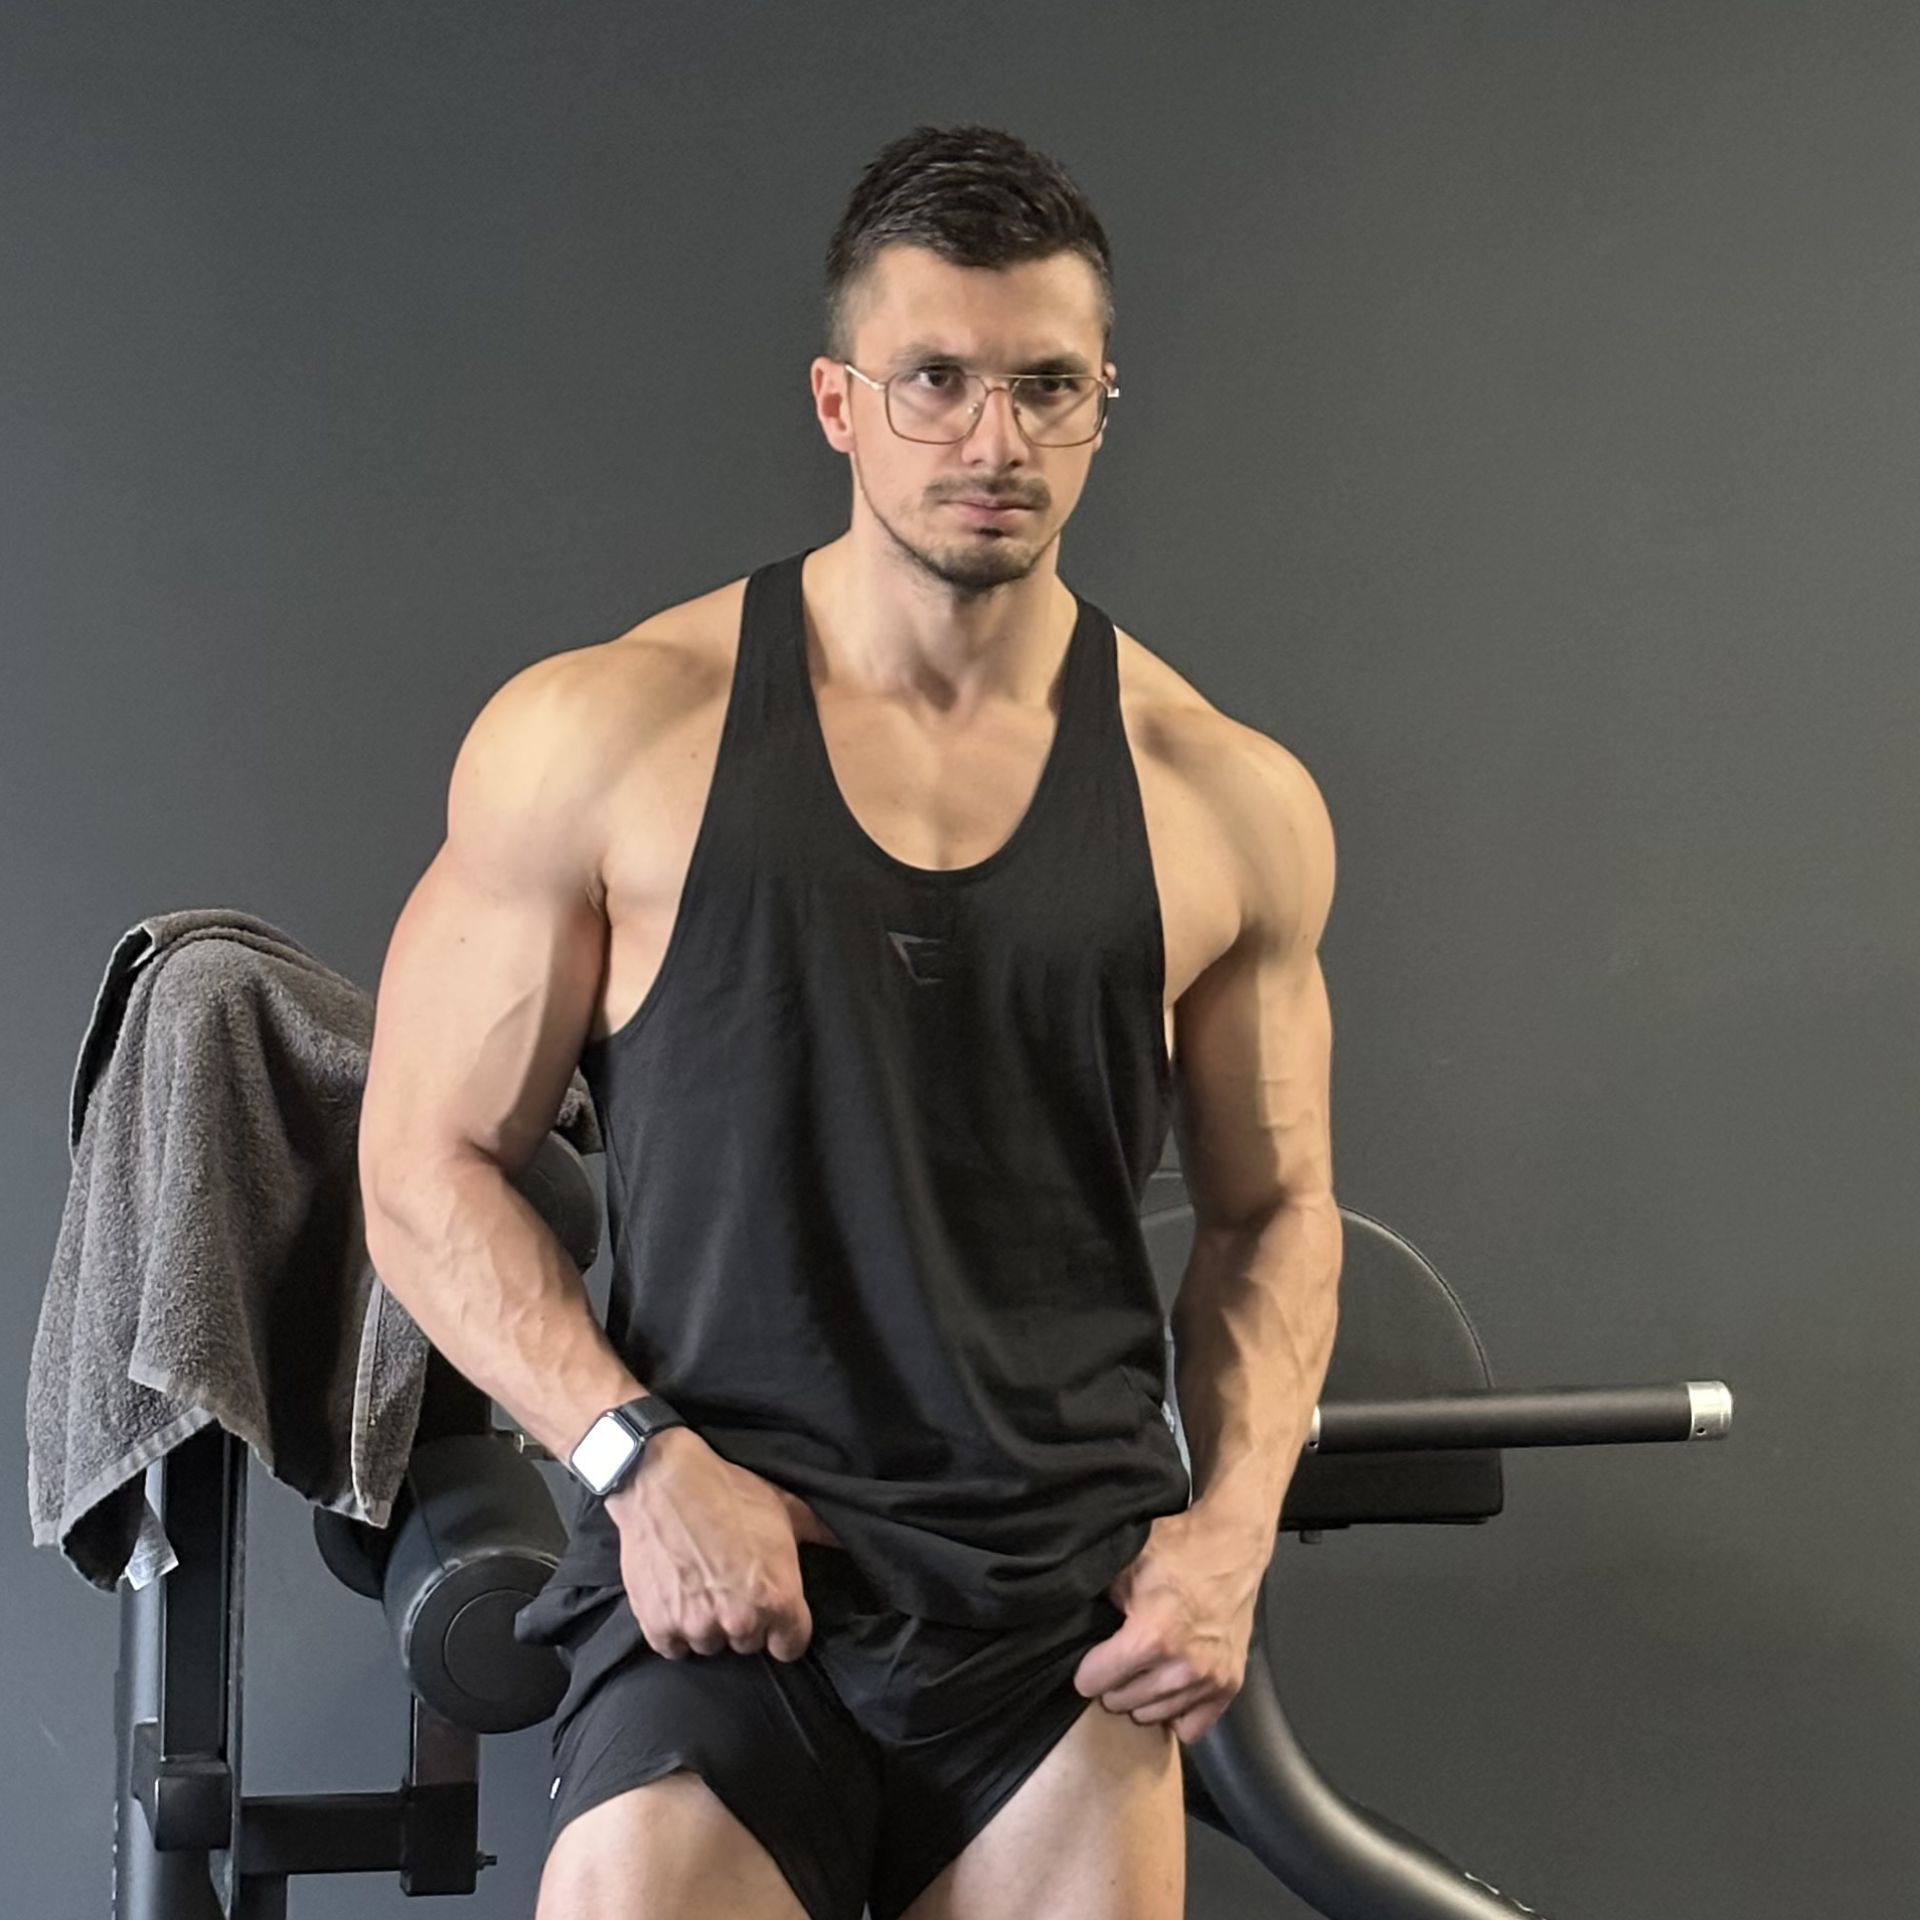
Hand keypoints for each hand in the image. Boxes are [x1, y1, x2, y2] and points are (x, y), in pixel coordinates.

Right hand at [606, 1427, 840, 1663]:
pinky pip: (673, 1646)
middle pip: (749, 1643)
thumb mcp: (786, 1507)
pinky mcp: (658, 1627)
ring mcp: (696, 1627)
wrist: (663, 1480)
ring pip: (710, 1644)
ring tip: (701, 1583)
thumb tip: (853, 1541)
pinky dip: (673, 1627)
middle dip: (744, 1619)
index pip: (791, 1646)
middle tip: (731, 1583)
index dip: (785, 1628)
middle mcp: (740, 1621)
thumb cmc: (728, 1491)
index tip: (774, 1612)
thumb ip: (822, 1533)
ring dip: (707, 1623)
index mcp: (777, 1598)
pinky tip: (676, 1594)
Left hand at [1071, 1505, 1273, 1744]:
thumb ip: (1095, 1597)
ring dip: (1142, 1697)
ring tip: (1143, 1668)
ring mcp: (1209, 1679)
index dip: (1087, 1667)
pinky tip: (1170, 1688)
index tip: (1092, 1656)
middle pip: (1121, 1702)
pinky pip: (1192, 1728)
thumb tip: (1061, 1613)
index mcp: (1151, 1636)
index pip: (1094, 1682)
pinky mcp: (1229, 1685)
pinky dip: (1177, 1712)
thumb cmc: (1178, 1550)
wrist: (1231, 1546)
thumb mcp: (1125, 1564)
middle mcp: (1182, 1667)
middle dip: (1113, 1681)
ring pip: (1153, 1715)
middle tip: (1119, 1656)